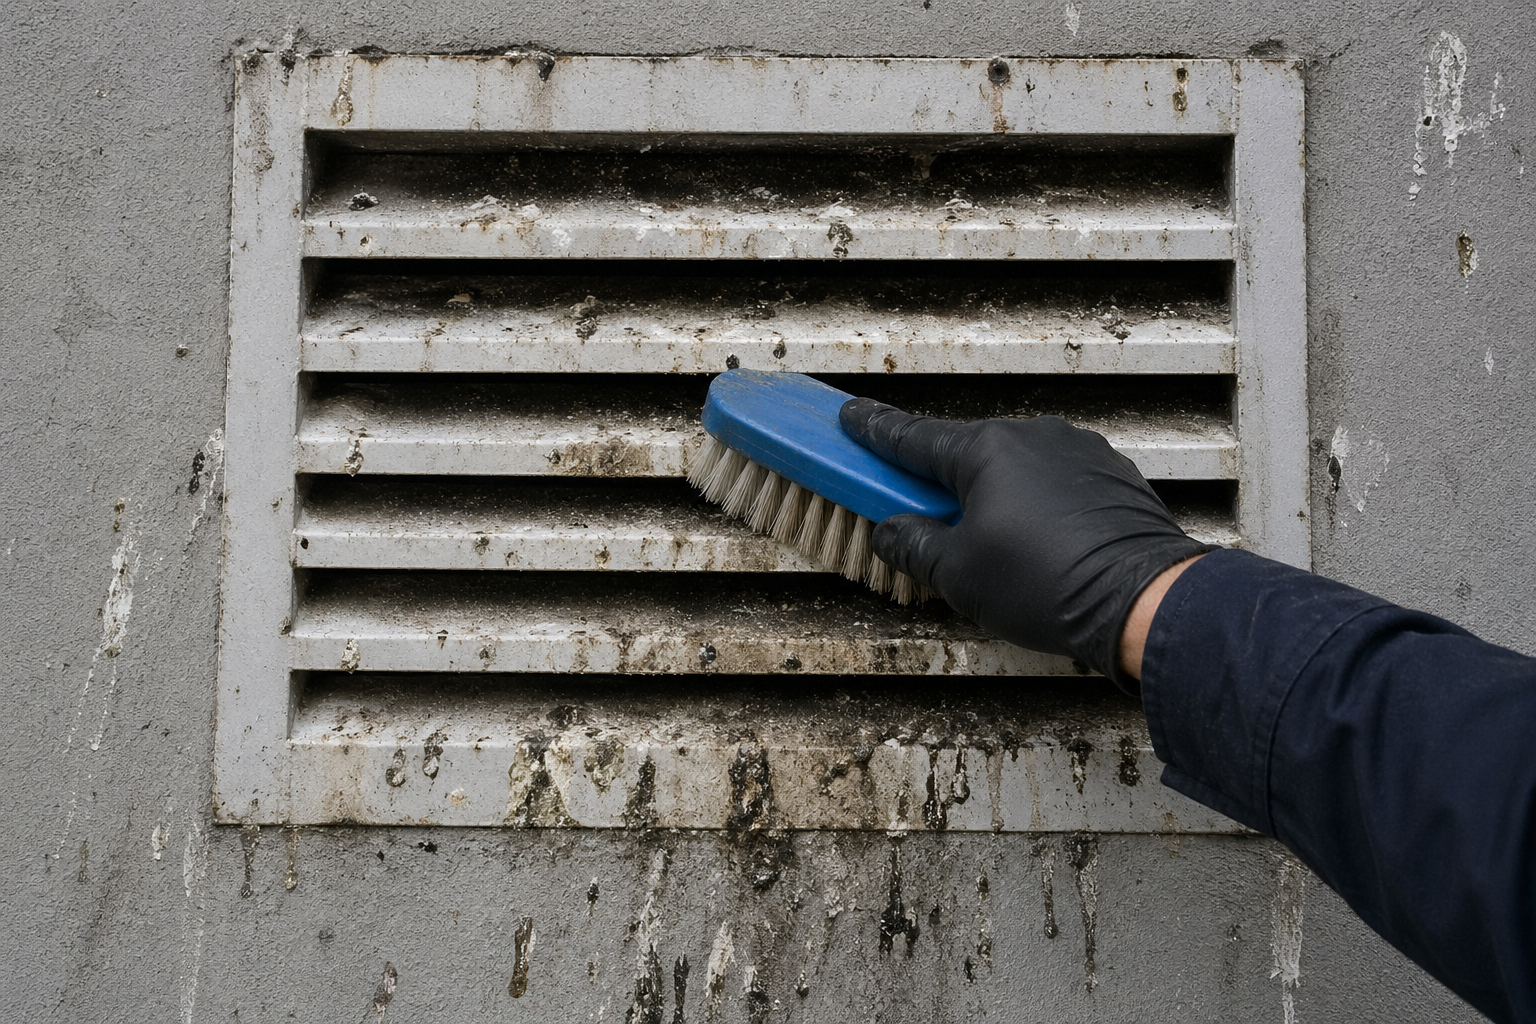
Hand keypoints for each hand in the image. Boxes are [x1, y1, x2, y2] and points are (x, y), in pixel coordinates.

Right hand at [839, 399, 1212, 687]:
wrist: (1143, 601)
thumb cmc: (1047, 585)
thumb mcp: (957, 575)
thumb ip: (913, 546)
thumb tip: (891, 533)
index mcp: (985, 450)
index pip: (912, 436)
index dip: (874, 431)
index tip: (850, 417)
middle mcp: (1031, 436)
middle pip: (966, 454)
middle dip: (943, 482)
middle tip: (923, 515)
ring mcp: (1077, 451)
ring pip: (1015, 469)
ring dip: (995, 497)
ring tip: (995, 549)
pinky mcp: (1112, 476)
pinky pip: (1055, 482)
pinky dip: (1037, 506)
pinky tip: (1040, 545)